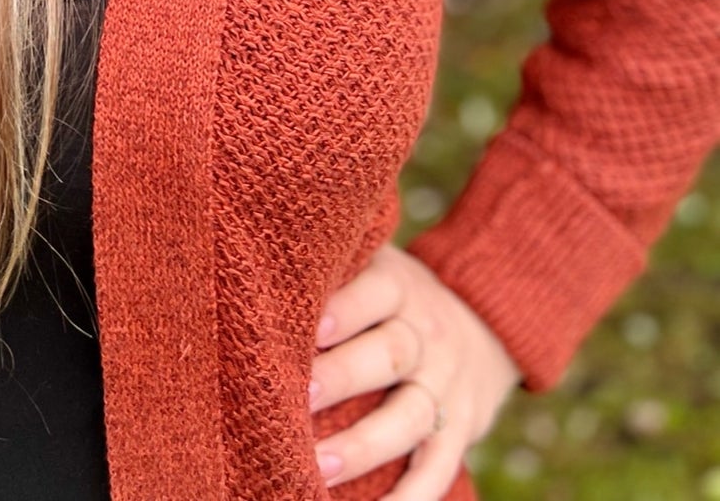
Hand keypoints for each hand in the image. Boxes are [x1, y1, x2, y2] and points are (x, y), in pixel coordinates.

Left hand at [309, 243, 521, 494]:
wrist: (483, 324)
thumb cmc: (392, 297)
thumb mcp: (375, 268)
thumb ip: (336, 273)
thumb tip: (262, 280)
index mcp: (399, 287)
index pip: (375, 295)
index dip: (344, 311)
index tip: (310, 331)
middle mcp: (426, 335)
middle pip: (390, 355)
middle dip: (343, 378)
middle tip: (298, 400)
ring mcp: (445, 386)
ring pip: (410, 416)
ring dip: (363, 445)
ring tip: (318, 467)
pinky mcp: (460, 430)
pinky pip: (438, 467)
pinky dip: (410, 496)